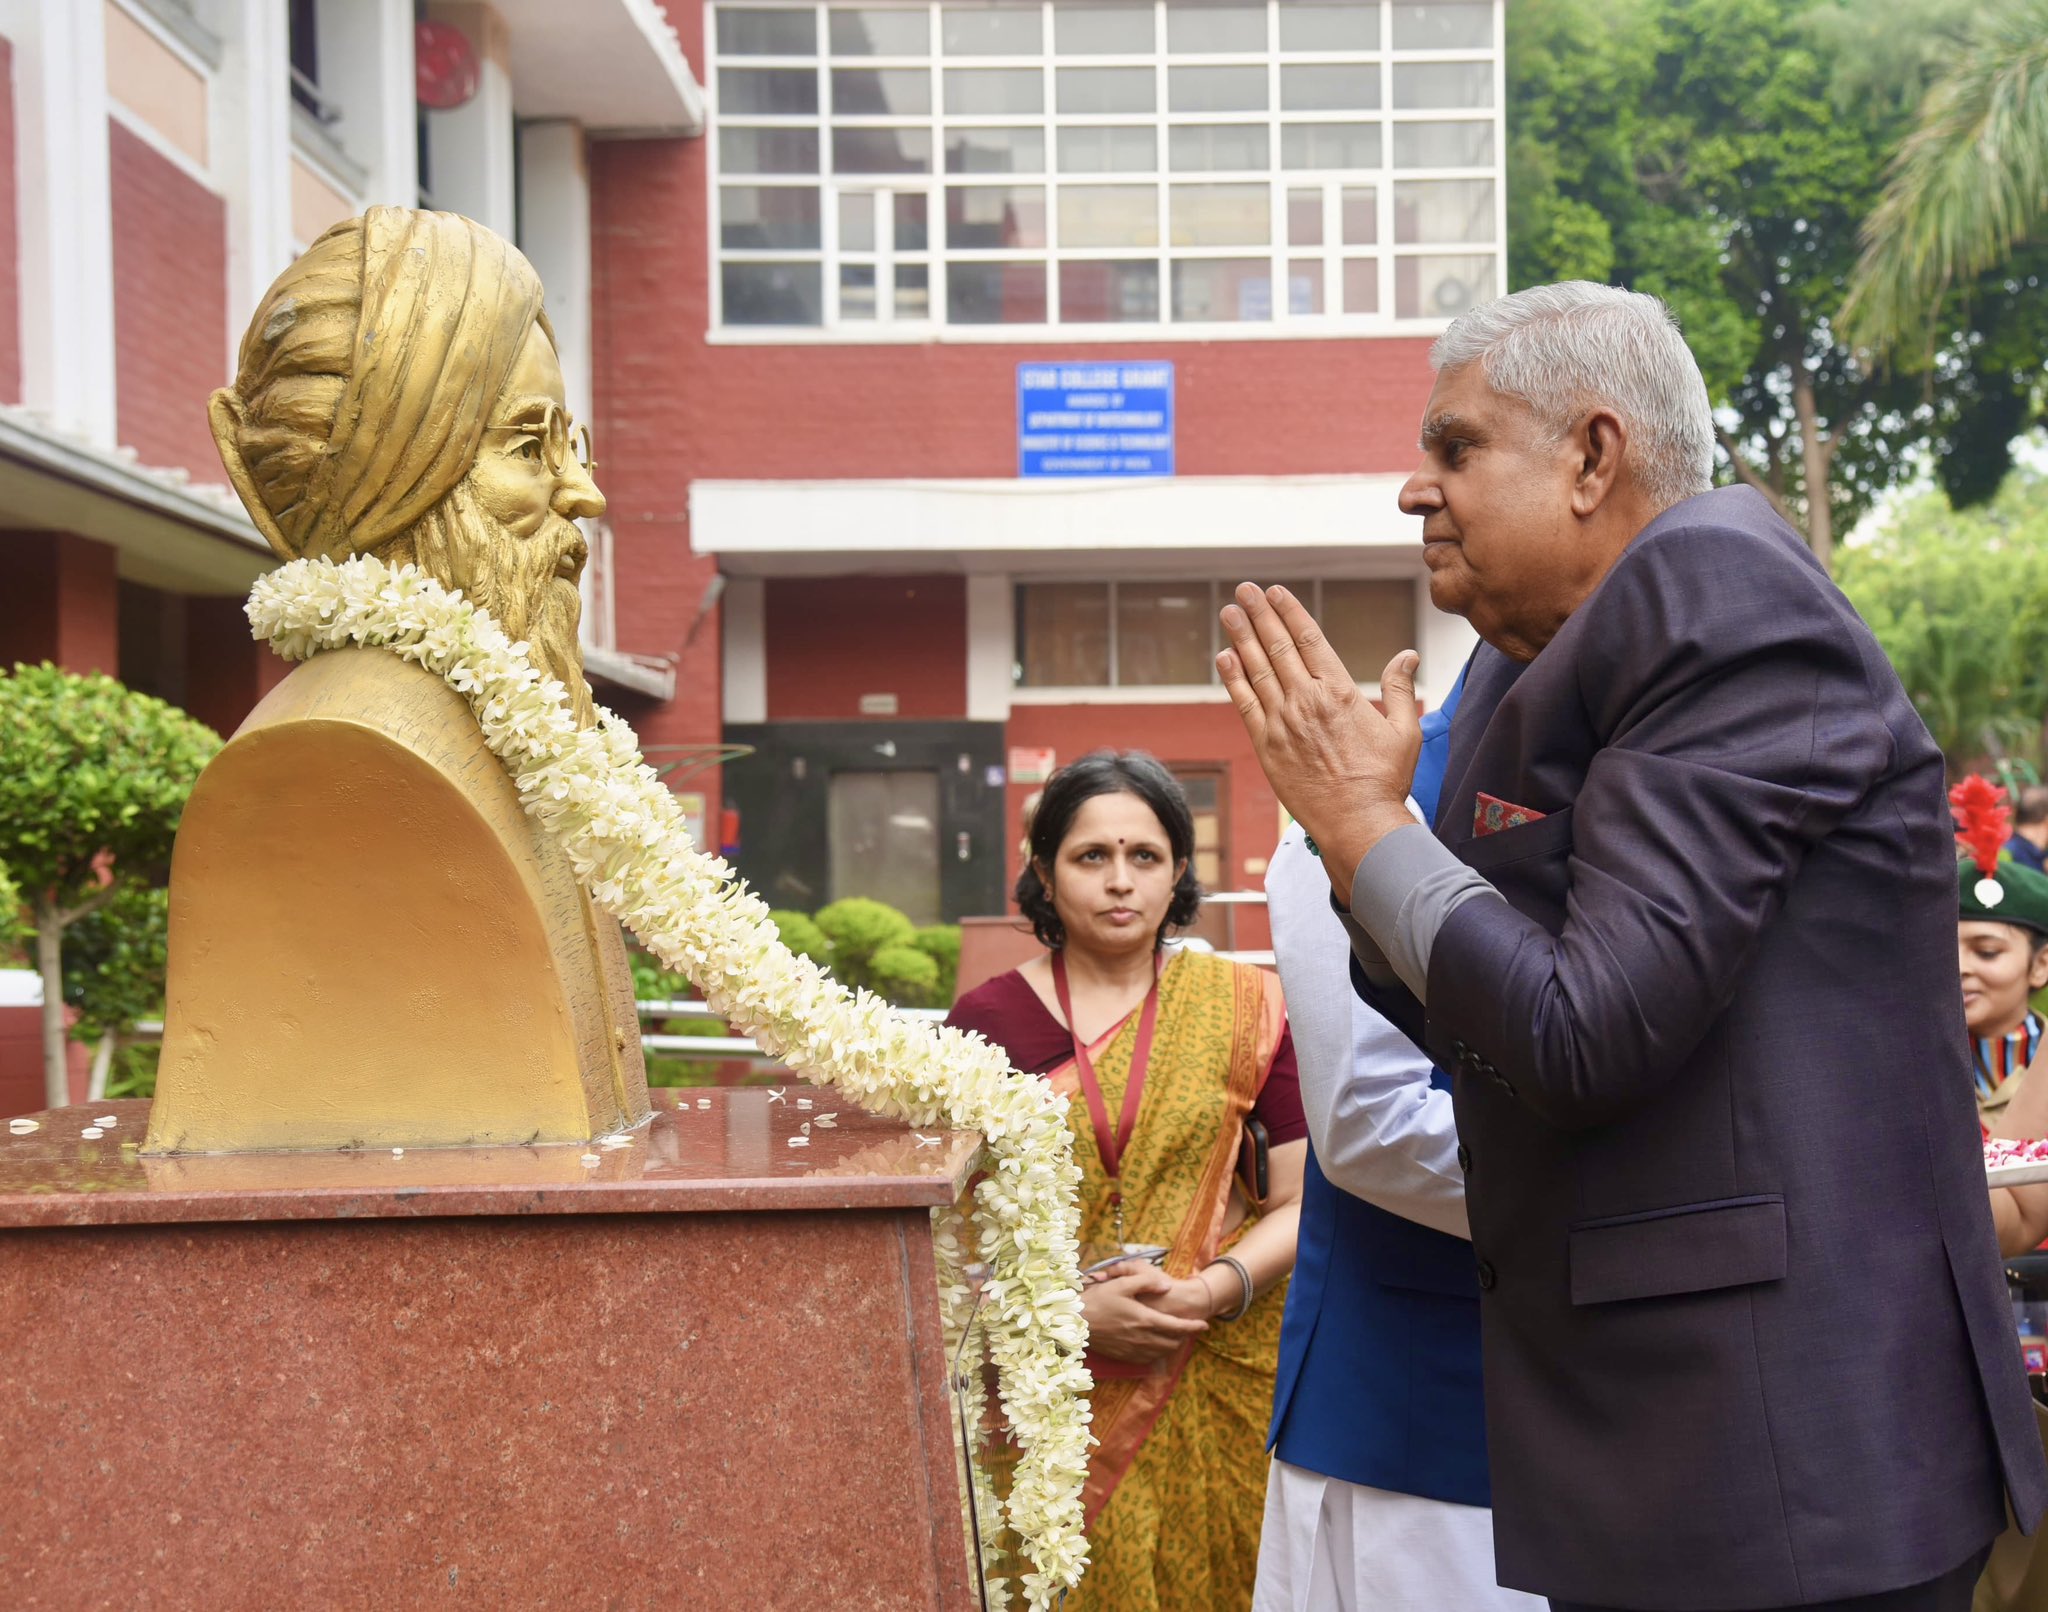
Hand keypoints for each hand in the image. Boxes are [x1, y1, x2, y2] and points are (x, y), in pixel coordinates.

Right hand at [1080, 1264, 1208, 1363]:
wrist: (1076, 1322)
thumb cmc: (1098, 1299)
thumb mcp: (1122, 1283)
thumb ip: (1146, 1281)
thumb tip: (1166, 1286)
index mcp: (1145, 1318)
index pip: (1177, 1326)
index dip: (1193, 1327)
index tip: (1205, 1325)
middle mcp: (1142, 1337)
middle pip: (1173, 1342)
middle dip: (1184, 1336)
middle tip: (1187, 1328)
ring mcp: (1133, 1349)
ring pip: (1162, 1352)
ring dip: (1172, 1345)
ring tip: (1174, 1336)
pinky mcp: (1125, 1356)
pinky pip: (1148, 1359)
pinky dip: (1158, 1353)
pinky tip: (1155, 1345)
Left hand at [1216, 583, 1422, 891]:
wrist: (1357, 823)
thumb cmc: (1384, 780)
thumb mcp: (1405, 730)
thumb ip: (1400, 688)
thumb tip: (1407, 655)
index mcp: (1340, 692)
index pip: (1309, 639)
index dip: (1290, 612)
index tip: (1276, 592)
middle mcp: (1307, 701)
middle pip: (1278, 646)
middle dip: (1260, 615)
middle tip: (1245, 590)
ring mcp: (1283, 723)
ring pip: (1257, 670)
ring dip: (1241, 638)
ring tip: (1229, 612)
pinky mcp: (1266, 746)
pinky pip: (1245, 705)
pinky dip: (1233, 679)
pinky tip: (1224, 657)